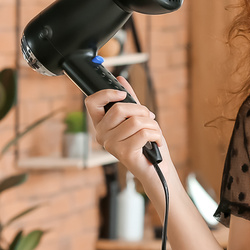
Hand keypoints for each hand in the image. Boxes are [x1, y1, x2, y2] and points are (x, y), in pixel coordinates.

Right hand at [84, 77, 173, 198]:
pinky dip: (157, 134)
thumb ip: (129, 100)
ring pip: (135, 120)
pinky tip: (156, 142)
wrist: (157, 169)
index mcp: (102, 126)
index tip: (122, 94)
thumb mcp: (138, 118)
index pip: (92, 102)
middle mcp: (102, 136)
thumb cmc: (147, 145)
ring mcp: (111, 146)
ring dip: (152, 124)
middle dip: (141, 110)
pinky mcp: (124, 153)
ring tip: (154, 133)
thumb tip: (121, 79)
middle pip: (119, 108)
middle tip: (149, 118)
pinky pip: (144, 132)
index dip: (107, 93)